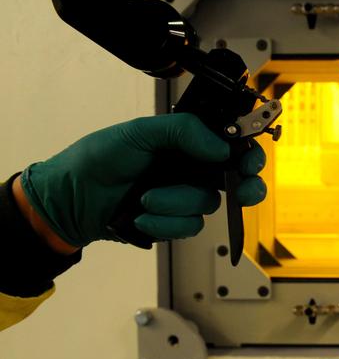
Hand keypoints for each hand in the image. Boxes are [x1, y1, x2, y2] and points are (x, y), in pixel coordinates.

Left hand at [18, 114, 265, 249]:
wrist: (70, 199)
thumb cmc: (98, 159)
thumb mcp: (140, 132)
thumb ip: (183, 131)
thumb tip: (221, 147)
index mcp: (188, 142)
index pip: (231, 144)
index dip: (248, 153)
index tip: (249, 161)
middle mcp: (192, 169)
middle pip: (237, 179)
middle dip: (246, 186)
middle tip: (243, 191)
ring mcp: (184, 197)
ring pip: (207, 204)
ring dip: (177, 203)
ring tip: (146, 198)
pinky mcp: (174, 223)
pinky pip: (188, 226)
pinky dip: (164, 222)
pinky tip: (141, 215)